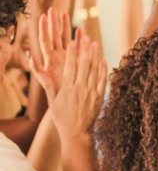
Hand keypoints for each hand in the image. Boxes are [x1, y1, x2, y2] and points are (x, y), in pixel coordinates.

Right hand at [32, 19, 106, 139]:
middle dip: (84, 50)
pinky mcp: (99, 97)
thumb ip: (49, 86)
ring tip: (95, 43)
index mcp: (67, 89)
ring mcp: (91, 93)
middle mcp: (80, 89)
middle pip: (83, 66)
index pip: (69, 67)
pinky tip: (104, 60)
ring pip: (93, 71)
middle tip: (85, 37)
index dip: (71, 54)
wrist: (77, 133)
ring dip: (95, 56)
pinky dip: (103, 70)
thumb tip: (41, 73)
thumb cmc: (62, 118)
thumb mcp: (52, 102)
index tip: (72, 42)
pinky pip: (102, 81)